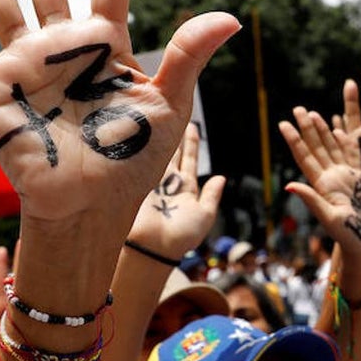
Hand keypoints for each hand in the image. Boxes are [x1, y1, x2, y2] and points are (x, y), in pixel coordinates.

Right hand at [127, 123, 224, 260]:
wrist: (154, 247)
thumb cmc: (182, 236)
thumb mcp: (204, 216)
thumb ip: (212, 196)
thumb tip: (222, 178)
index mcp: (186, 191)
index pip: (190, 161)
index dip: (191, 144)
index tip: (192, 127)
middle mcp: (169, 184)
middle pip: (173, 153)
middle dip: (175, 135)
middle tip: (176, 113)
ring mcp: (152, 181)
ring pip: (159, 153)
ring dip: (161, 136)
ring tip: (163, 114)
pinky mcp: (138, 183)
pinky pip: (144, 160)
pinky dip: (146, 146)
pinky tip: (147, 128)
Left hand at [280, 107, 360, 252]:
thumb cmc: (349, 237)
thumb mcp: (329, 219)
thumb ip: (312, 200)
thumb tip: (289, 185)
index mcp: (322, 186)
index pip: (304, 157)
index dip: (294, 140)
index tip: (283, 124)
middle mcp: (330, 179)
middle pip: (315, 148)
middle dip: (306, 128)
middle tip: (297, 108)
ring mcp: (343, 179)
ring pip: (330, 149)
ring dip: (321, 131)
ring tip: (312, 113)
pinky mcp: (358, 180)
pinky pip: (349, 157)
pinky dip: (343, 143)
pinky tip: (337, 130)